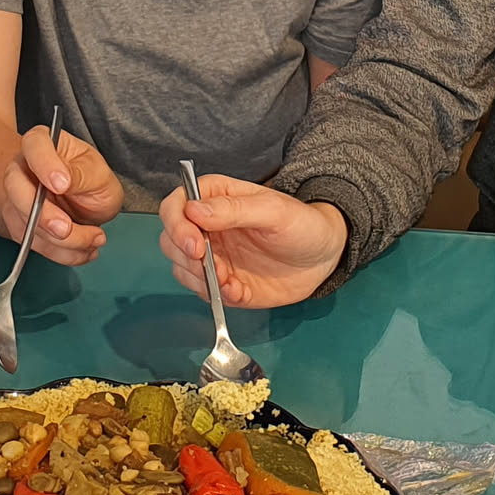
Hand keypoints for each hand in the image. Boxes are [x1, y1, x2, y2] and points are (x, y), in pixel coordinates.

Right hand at [5, 123, 122, 265]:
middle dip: (41, 213)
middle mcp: (24, 168)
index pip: (34, 145)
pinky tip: (83, 249)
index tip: (62, 184)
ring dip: (59, 240)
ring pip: (23, 221)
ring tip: (92, 240)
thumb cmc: (93, 181)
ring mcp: (18, 198)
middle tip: (66, 228)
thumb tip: (63, 179)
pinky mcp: (20, 225)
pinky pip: (32, 243)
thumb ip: (82, 175)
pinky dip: (60, 252)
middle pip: (15, 186)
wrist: (88, 204)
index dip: (44, 164)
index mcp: (43, 144)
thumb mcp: (99, 174)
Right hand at [156, 174, 347, 309]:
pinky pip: (204, 292)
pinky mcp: (223, 283)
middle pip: (170, 239)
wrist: (324, 257)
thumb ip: (234, 210)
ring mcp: (213, 257)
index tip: (194, 244)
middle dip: (183, 256)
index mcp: (215, 199)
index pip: (176, 206)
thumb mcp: (274, 211)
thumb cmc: (302, 224)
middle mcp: (207, 227)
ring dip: (198, 278)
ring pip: (181, 268)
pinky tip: (239, 291)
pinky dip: (216, 295)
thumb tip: (194, 210)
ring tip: (230, 280)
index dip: (176, 225)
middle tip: (210, 266)